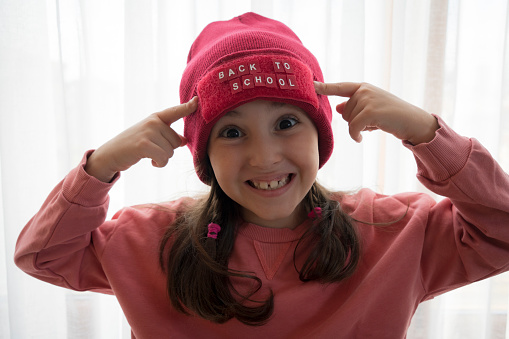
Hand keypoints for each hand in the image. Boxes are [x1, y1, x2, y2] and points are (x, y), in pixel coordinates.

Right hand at [85, 97, 197, 182]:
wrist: (110, 154)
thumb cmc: (132, 146)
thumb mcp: (151, 137)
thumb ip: (167, 136)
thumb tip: (184, 141)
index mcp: (156, 118)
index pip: (175, 112)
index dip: (188, 107)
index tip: (197, 100)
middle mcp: (153, 122)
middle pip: (177, 141)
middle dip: (167, 150)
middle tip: (150, 149)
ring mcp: (148, 131)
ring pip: (171, 152)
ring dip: (162, 158)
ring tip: (147, 154)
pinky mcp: (144, 144)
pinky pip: (164, 158)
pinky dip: (159, 164)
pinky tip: (150, 161)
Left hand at [314, 82, 438, 144]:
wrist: (413, 122)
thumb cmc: (392, 116)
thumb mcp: (371, 109)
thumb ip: (354, 107)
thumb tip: (338, 108)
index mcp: (363, 87)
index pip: (340, 87)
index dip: (324, 87)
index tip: (311, 84)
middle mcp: (364, 90)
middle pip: (344, 113)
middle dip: (355, 121)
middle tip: (374, 121)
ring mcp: (367, 99)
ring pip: (349, 121)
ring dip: (359, 128)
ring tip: (376, 124)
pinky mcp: (370, 111)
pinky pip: (353, 128)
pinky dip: (355, 136)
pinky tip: (361, 138)